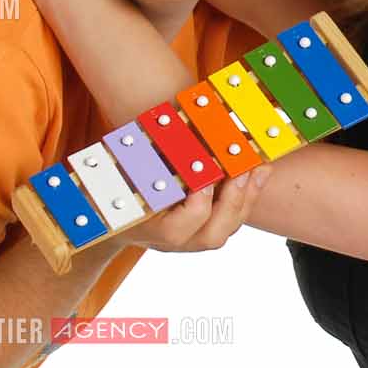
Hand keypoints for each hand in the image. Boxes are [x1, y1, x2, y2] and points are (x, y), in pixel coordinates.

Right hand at [115, 165, 270, 252]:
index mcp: (147, 228)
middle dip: (232, 201)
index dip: (198, 200)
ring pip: (226, 230)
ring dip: (246, 198)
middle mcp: (171, 242)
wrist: (109, 217)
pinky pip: (232, 222)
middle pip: (212, 236)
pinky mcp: (204, 232)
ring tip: (258, 168)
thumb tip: (178, 125)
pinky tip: (257, 172)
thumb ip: (149, 154)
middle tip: (244, 171)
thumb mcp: (124, 168)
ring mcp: (189, 241)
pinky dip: (247, 197)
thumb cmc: (115, 184)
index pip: (178, 228)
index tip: (208, 173)